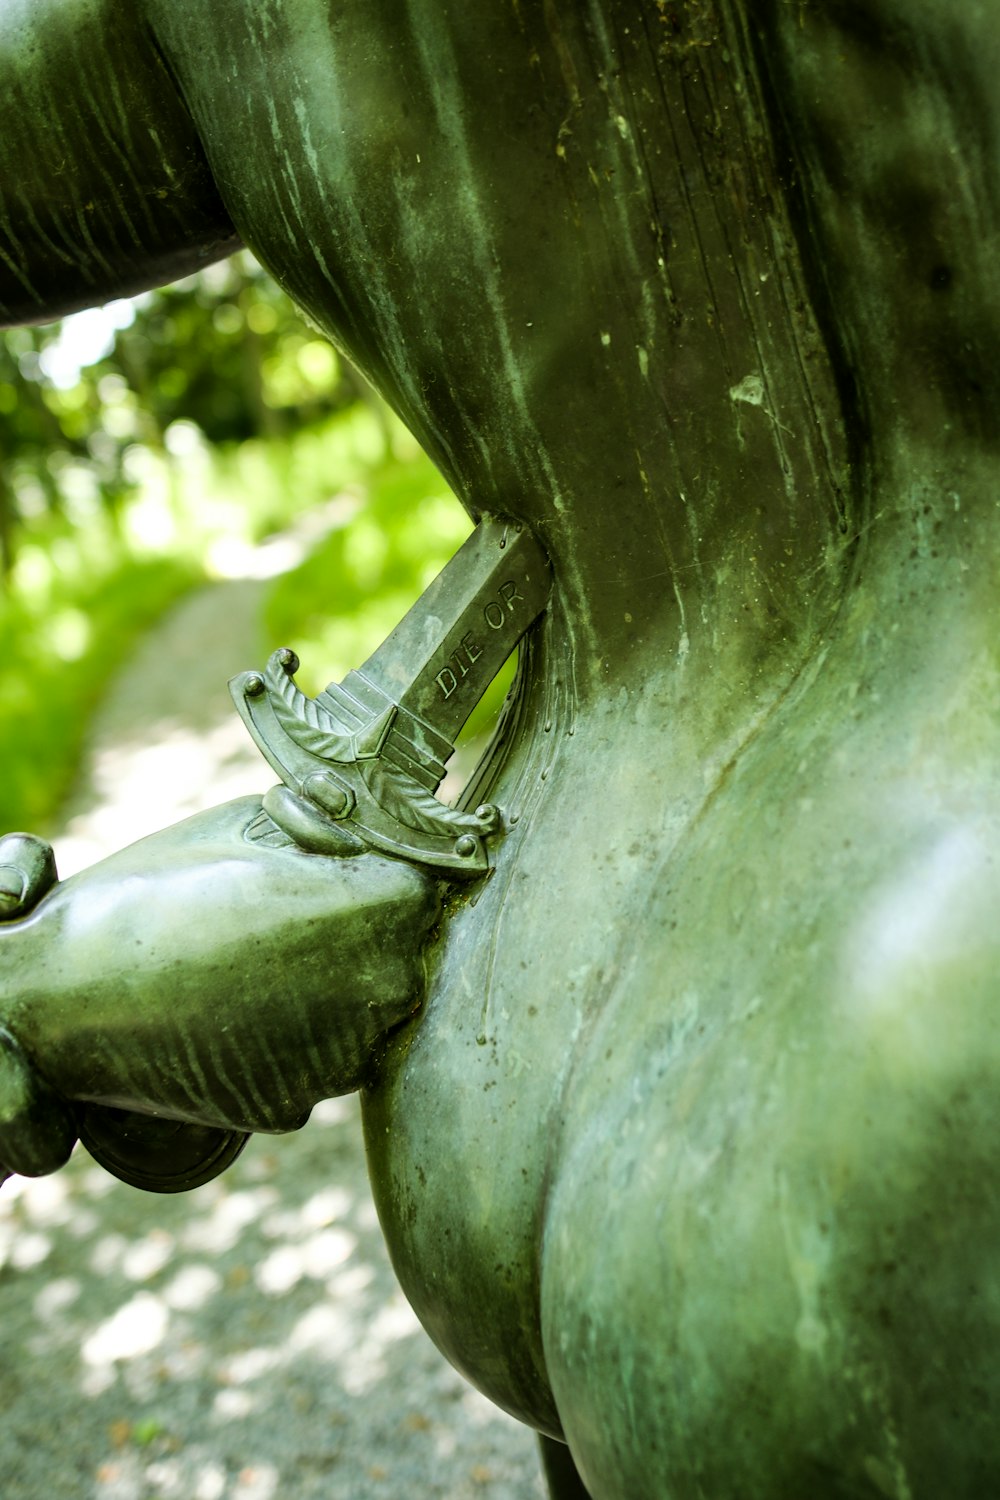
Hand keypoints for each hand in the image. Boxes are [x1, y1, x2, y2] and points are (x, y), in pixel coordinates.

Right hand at [0, 798, 438, 1186]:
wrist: (64, 996)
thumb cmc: (156, 892)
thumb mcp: (253, 823)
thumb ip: (339, 824)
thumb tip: (379, 822)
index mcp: (370, 916)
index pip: (430, 882)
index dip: (388, 861)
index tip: (352, 853)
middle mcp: (373, 996)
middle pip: (411, 948)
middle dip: (373, 920)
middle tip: (308, 898)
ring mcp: (338, 1061)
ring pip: (373, 1007)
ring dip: (342, 978)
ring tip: (267, 951)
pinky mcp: (297, 1106)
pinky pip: (326, 1056)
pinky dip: (303, 1030)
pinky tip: (246, 1003)